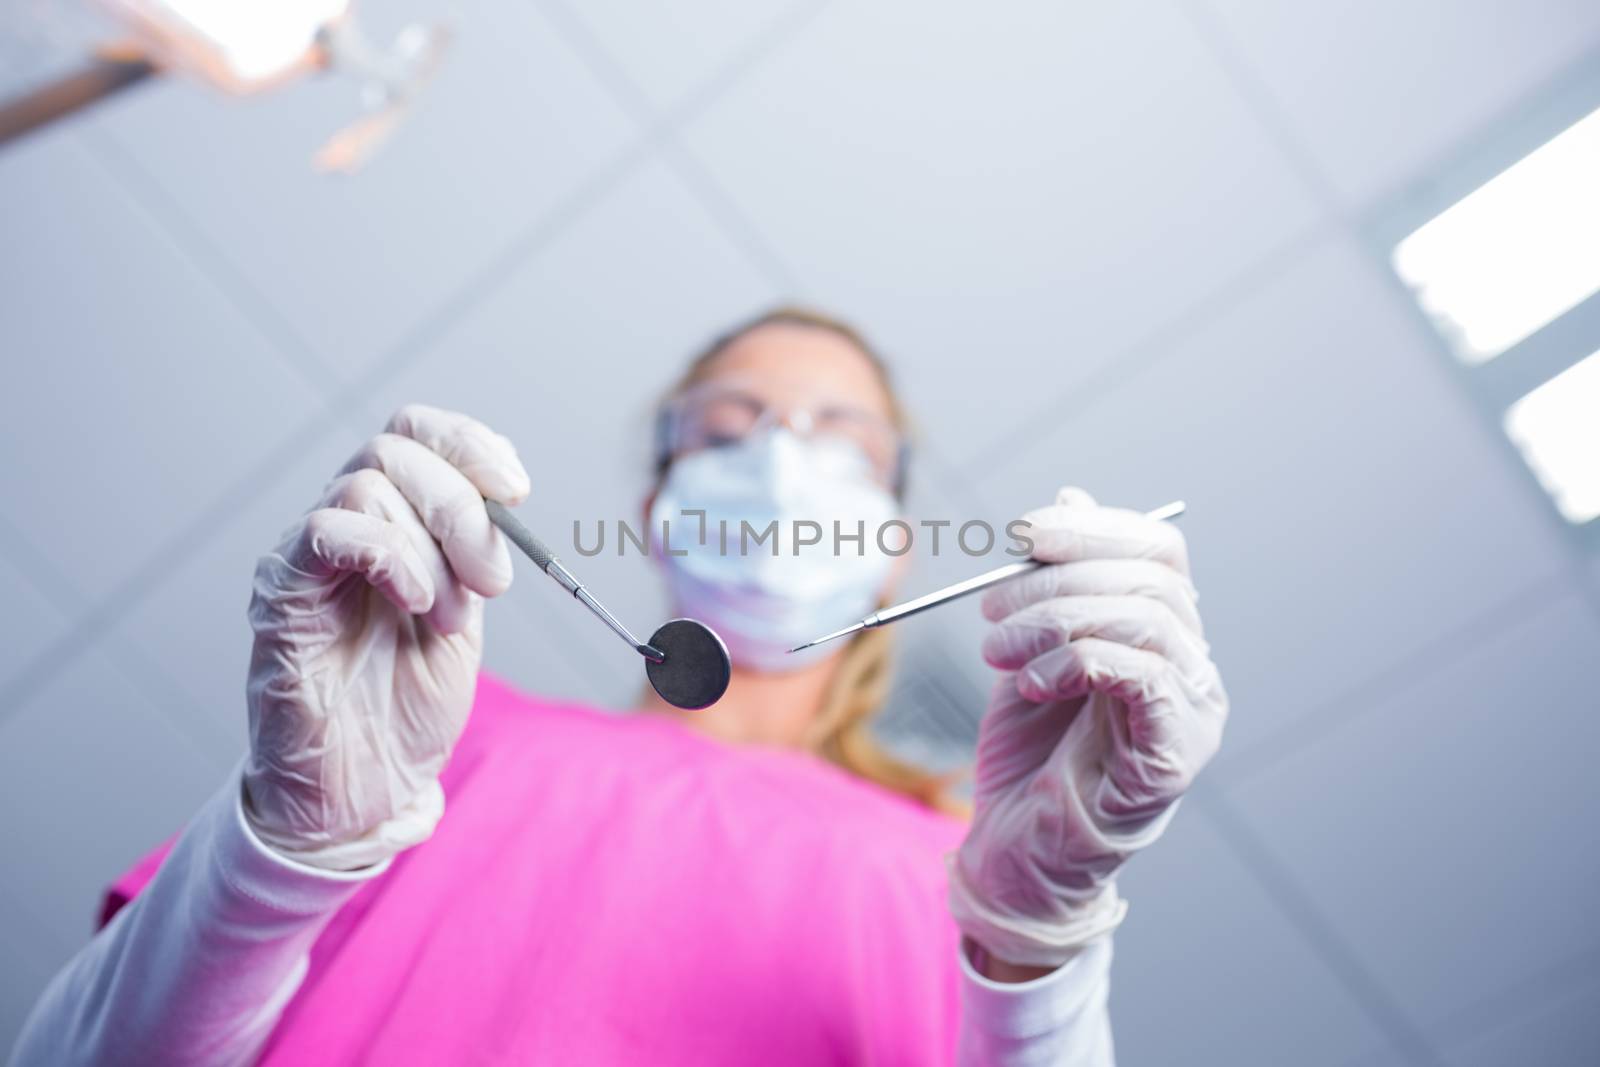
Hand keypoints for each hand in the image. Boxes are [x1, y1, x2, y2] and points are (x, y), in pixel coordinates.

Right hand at [243, 405, 529, 869]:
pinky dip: (390, 554)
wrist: (362, 791)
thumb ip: (473, 555)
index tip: (518, 489)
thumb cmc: (406, 708)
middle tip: (492, 581)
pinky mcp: (281, 594)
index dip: (469, 444)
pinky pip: (328, 530)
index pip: (414, 434)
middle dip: (462, 507)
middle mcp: (343, 527)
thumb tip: (506, 501)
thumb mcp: (463, 617)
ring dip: (433, 548)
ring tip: (447, 617)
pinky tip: (416, 602)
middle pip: (395, 449)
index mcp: (390, 524)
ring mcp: (307, 558)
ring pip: (368, 484)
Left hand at [949, 487, 1227, 968]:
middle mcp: (1191, 667)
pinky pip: (1142, 675)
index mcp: (1161, 634)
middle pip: (1151, 577)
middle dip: (1059, 577)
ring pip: (1147, 619)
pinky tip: (1030, 683)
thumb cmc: (1028, 755)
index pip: (1158, 550)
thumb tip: (1072, 494)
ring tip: (996, 650)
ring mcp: (1193, 712)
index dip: (1094, 528)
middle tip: (990, 607)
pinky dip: (1076, 661)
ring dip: (1057, 619)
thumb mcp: (1030, 647)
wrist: (1015, 854)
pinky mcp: (1177, 755)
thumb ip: (1056, 580)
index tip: (1023, 532)